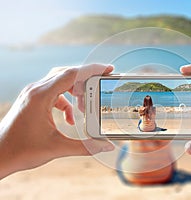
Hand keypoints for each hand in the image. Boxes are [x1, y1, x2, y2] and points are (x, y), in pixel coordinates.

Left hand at [0, 64, 114, 178]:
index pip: (71, 74)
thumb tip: (107, 146)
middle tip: (102, 83)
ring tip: (85, 106)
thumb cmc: (21, 150)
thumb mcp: (57, 148)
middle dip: (86, 79)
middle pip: (67, 74)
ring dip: (76, 91)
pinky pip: (54, 93)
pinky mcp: (32, 100)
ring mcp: (33, 94)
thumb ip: (86, 147)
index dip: (92, 70)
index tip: (108, 69)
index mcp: (41, 96)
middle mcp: (36, 90)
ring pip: (60, 82)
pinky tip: (70, 118)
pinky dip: (66, 102)